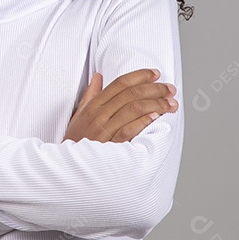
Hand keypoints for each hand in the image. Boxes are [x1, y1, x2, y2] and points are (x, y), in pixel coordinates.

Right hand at [62, 68, 176, 143]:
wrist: (67, 166)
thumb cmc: (75, 141)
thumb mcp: (79, 114)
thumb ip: (90, 94)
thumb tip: (98, 76)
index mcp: (92, 105)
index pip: (119, 83)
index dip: (140, 76)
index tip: (155, 73)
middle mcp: (98, 115)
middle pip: (131, 94)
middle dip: (154, 89)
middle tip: (170, 89)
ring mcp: (104, 130)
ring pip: (133, 109)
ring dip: (156, 104)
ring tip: (171, 104)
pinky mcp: (110, 146)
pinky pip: (129, 130)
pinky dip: (143, 121)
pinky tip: (156, 116)